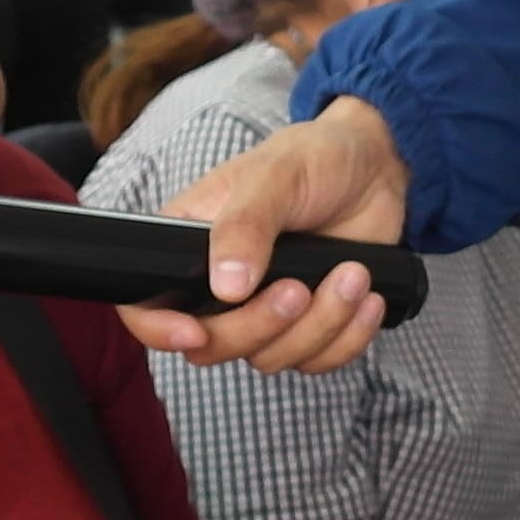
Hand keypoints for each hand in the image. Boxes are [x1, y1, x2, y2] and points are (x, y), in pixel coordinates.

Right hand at [129, 99, 410, 373]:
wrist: (374, 169)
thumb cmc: (314, 158)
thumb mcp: (275, 175)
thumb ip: (245, 225)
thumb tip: (225, 287)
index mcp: (189, 246)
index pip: (145, 304)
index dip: (159, 329)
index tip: (194, 332)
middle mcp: (219, 287)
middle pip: (212, 346)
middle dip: (259, 325)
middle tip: (299, 287)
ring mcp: (264, 311)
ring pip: (271, 358)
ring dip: (319, 324)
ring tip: (353, 273)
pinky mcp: (309, 326)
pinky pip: (318, 361)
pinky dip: (348, 336)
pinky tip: (369, 296)